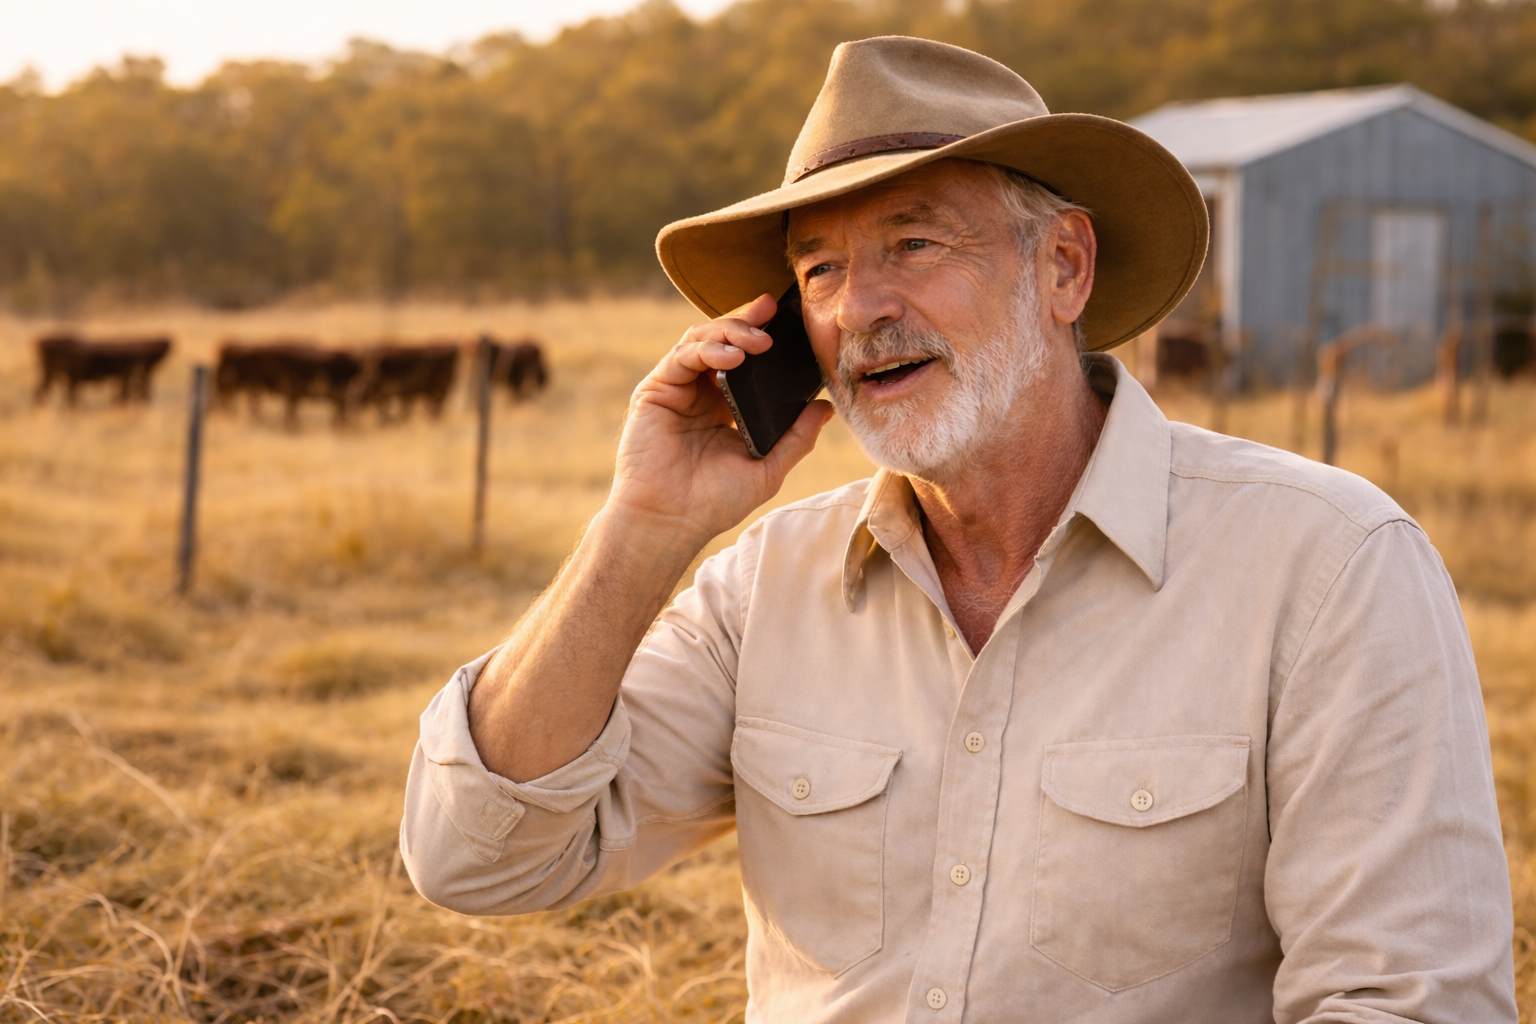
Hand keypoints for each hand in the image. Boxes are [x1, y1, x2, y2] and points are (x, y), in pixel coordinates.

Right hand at [607, 293, 833, 546]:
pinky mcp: (655, 391)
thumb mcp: (767, 469)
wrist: (671, 522)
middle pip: (721, 340)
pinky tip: (732, 356)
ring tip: (758, 341)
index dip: (762, 335)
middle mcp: (700, 392)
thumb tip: (825, 407)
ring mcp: (676, 389)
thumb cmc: (714, 502)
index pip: (744, 359)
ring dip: (730, 331)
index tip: (788, 318)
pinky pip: (681, 357)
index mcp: (725, 406)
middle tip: (771, 312)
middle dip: (746, 321)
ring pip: (700, 340)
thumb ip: (796, 438)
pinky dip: (707, 350)